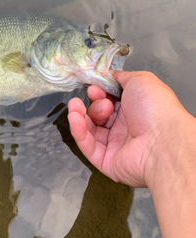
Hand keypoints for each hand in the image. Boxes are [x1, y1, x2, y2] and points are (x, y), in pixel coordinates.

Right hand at [68, 71, 195, 187]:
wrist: (162, 140)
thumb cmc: (155, 108)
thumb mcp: (140, 80)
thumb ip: (121, 77)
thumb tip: (109, 76)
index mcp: (134, 109)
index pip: (109, 100)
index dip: (100, 92)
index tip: (95, 87)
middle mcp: (125, 127)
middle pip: (99, 114)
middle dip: (94, 103)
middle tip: (98, 98)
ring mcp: (116, 145)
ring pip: (90, 130)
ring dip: (80, 116)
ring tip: (75, 106)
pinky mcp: (106, 161)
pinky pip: (88, 146)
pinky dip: (78, 131)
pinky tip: (74, 118)